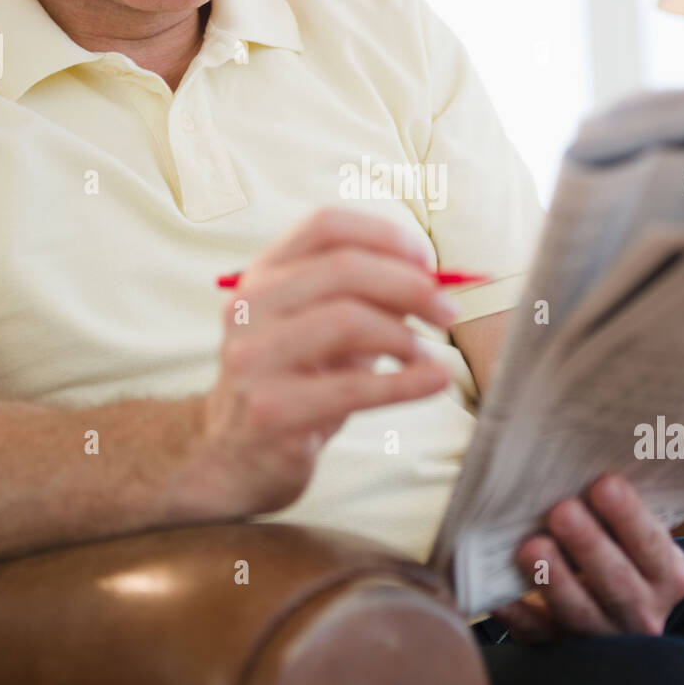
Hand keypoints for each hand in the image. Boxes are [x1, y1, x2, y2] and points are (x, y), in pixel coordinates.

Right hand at [165, 207, 456, 520]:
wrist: (234, 457)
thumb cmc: (295, 382)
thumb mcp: (323, 330)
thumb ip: (367, 299)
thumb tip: (433, 282)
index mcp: (262, 275)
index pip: (326, 226)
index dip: (385, 236)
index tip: (427, 261)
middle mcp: (249, 307)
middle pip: (343, 268)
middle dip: (410, 285)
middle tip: (448, 311)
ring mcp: (253, 358)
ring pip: (348, 320)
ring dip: (405, 335)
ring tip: (427, 355)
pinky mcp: (271, 411)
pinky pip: (354, 388)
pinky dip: (408, 383)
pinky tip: (436, 380)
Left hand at [490, 472, 683, 642]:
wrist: (609, 610)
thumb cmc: (617, 551)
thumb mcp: (632, 535)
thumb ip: (619, 508)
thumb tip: (585, 454)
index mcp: (668, 575)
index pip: (653, 547)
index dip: (630, 517)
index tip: (603, 483)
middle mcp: (643, 612)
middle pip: (617, 582)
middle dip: (589, 545)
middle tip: (562, 510)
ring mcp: (603, 637)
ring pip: (580, 613)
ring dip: (554, 579)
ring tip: (530, 546)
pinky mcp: (564, 653)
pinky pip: (539, 636)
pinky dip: (517, 615)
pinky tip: (497, 595)